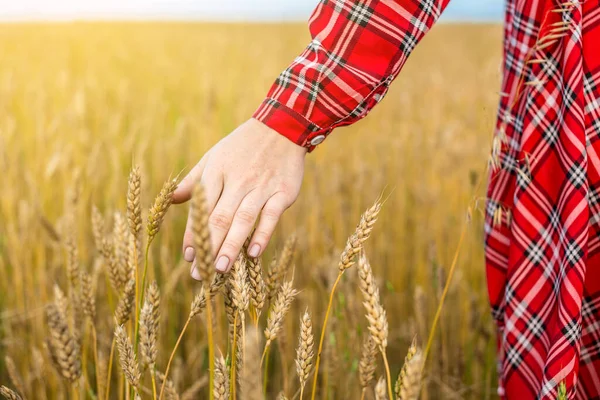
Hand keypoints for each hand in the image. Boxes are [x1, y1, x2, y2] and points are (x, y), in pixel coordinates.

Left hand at [172, 118, 306, 277]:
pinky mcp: (282, 192)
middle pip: (219, 218)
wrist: (282, 128)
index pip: (201, 208)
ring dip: (230, 246)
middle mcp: (237, 181)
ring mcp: (261, 187)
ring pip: (242, 219)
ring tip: (220, 269)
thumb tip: (172, 200)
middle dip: (208, 247)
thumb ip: (193, 180)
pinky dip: (262, 234)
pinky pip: (270, 216)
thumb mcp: (214, 156)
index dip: (193, 233)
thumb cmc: (242, 146)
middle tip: (199, 275)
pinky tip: (252, 253)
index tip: (187, 256)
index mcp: (216, 172)